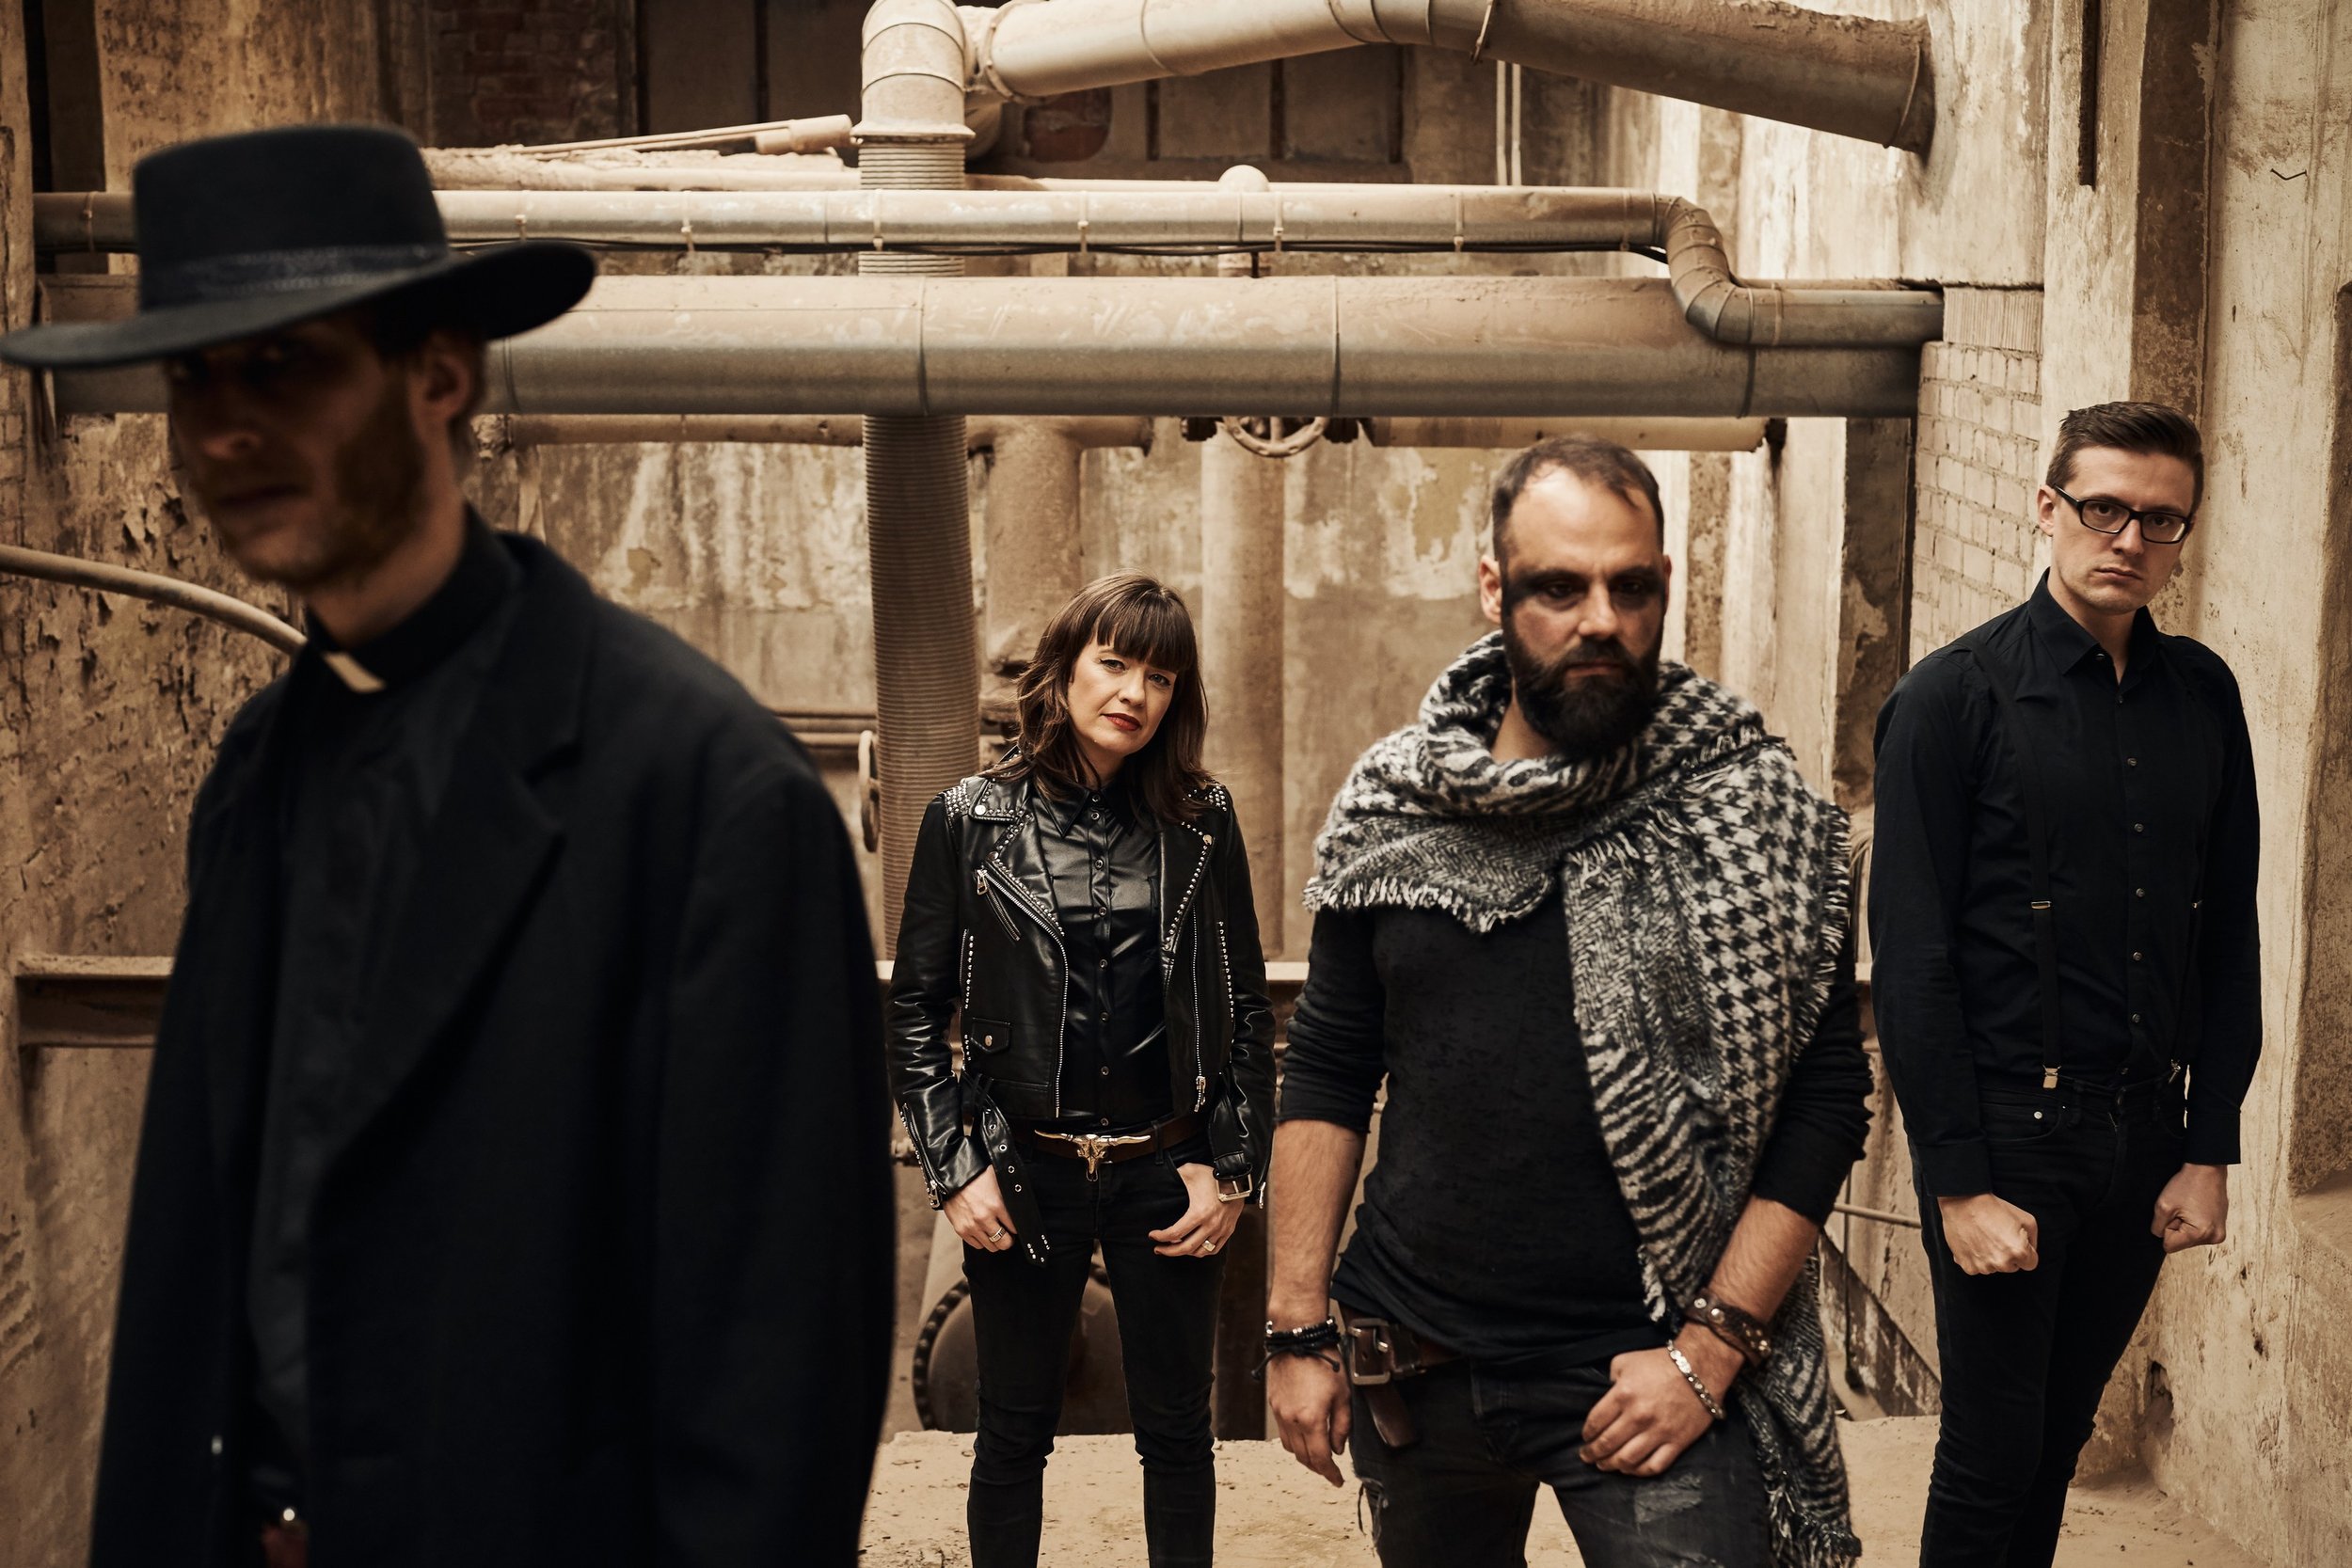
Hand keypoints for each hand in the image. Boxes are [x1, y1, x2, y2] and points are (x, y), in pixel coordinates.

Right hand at [944, 1167, 1016, 1251]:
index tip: (1014, 1228)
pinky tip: (982, 1232)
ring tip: (994, 1233)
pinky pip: (977, 1245)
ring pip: (991, 1247)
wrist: (953, 1179)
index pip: (1014, 1228)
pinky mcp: (961, 1230)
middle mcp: (984, 1218)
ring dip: (995, 1241)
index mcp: (996, 1205)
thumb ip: (1008, 1195)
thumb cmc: (975, 1178)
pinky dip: (981, 1241)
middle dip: (1008, 1240)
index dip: (1015, 1229)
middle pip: (1004, 1242)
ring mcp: (972, 1226)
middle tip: (1007, 1235)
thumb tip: (1020, 1202)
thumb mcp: (997, 1182)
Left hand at [1148, 1162, 1243, 1257]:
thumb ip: (1175, 1174)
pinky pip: (1213, 1250)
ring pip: (1199, 1252)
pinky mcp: (1227, 1232)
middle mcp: (1210, 1225)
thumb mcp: (1191, 1171)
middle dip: (1169, 1251)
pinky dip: (1201, 1252)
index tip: (1152, 1235)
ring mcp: (1220, 1231)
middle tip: (1158, 1249)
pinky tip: (1193, 1248)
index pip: (1175, 1233)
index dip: (1161, 1236)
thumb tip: (1163, 1176)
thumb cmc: (1214, 1176)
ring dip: (1185, 1253)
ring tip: (1175, 1248)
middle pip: (1185, 1248)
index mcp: (1199, 1213)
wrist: (1239, 1180)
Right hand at [1266, 1345, 1351, 1485]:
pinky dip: (1294, 1441)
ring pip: (1290, 1447)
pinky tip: (1305, 1436)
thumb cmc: (1324, 1361)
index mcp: (1311, 1419)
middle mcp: (1291, 1420)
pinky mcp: (1274, 1404)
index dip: (1330, 1473)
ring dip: (1304, 1455)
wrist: (1298, 1338)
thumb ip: (1341, 1425)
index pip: (1320, 1458)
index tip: (1337, 1480)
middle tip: (1330, 1470)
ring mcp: (1279, 1412)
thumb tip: (1338, 1448)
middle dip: (1318, 1467)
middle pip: (1303, 1457)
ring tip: (1318, 1454)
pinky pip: (1283, 1432)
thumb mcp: (1343, 1395)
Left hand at [1580, 1331, 1736, 1476]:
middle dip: (1593, 1453)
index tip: (1585, 1438)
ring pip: (1627, 1460)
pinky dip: (1638, 1472)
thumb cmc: (1661, 1363)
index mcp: (1623, 1394)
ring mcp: (1658, 1432)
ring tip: (1604, 1465)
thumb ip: (1610, 1378)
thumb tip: (1605, 1396)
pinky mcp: (1676, 1443)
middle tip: (1587, 1457)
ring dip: (1611, 1465)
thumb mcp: (1626, 1361)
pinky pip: (1654, 1466)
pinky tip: (1630, 1470)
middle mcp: (1638, 1416)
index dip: (1587, 1434)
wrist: (1700, 1368)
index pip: (1595, 1422)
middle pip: (1607, 1444)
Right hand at [1937, 1192, 2039, 1273]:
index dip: (2025, 1251)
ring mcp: (1984, 1267)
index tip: (2015, 1241)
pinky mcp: (1968, 1267)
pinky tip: (1973, 1243)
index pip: (2030, 1264)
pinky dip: (1976, 1258)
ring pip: (1994, 1268)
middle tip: (1997, 1236)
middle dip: (2008, 1255)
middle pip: (2011, 1267)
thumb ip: (2033, 1240)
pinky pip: (1977, 1268)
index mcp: (2019, 1252)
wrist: (1964, 1202)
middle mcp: (2002, 1263)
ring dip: (1991, 1257)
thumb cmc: (1994, 1208)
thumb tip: (2030, 1252)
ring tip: (1983, 1238)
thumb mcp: (2026, 1219)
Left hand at [2152, 1163, 2228, 1252]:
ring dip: (2185, 1224)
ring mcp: (2219, 1233)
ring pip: (2189, 1238)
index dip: (2166, 1229)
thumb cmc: (2187, 1184)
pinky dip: (2194, 1222)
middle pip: (2181, 1243)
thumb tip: (2160, 1237)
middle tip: (2183, 1208)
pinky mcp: (2220, 1227)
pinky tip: (2197, 1208)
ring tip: (2190, 1207)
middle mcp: (2214, 1237)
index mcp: (2200, 1234)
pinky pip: (2198, 1232)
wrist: (2207, 1169)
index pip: (2170, 1246)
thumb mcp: (2163, 1205)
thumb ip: (2157, 1227)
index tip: (2174, 1214)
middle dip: (2176, 1227)